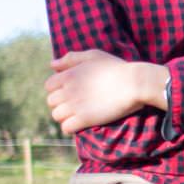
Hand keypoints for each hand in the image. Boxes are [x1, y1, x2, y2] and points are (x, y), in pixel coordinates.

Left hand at [46, 50, 160, 135]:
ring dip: (65, 116)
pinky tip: (80, 124)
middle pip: (51, 102)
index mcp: (68, 75)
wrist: (134, 83)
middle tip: (74, 104)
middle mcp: (68, 90)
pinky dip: (71, 127)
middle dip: (60, 103)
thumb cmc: (116, 67)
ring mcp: (75, 106)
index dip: (58, 90)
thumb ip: (72, 58)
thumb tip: (52, 65)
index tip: (70, 92)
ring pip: (57, 116)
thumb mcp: (93, 56)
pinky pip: (66, 127)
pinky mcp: (85, 119)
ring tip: (77, 115)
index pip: (49, 86)